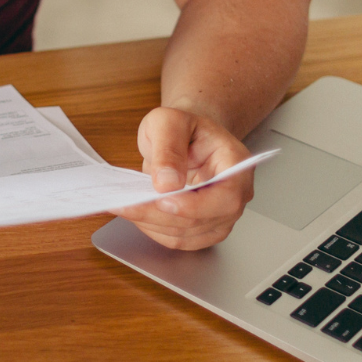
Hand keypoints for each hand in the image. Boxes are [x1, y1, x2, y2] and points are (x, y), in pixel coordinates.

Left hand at [121, 106, 254, 249]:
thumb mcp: (169, 122)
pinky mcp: (203, 228)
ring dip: (152, 224)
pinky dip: (154, 230)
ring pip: (187, 234)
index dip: (195, 206)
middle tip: (127, 203)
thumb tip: (167, 183)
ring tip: (125, 206)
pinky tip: (137, 213)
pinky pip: (178, 240)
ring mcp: (221, 214)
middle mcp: (235, 194)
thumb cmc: (182, 127)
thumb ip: (169, 148)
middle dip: (160, 214)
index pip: (227, 197)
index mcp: (236, 164)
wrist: (184, 138)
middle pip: (203, 220)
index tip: (163, 200)